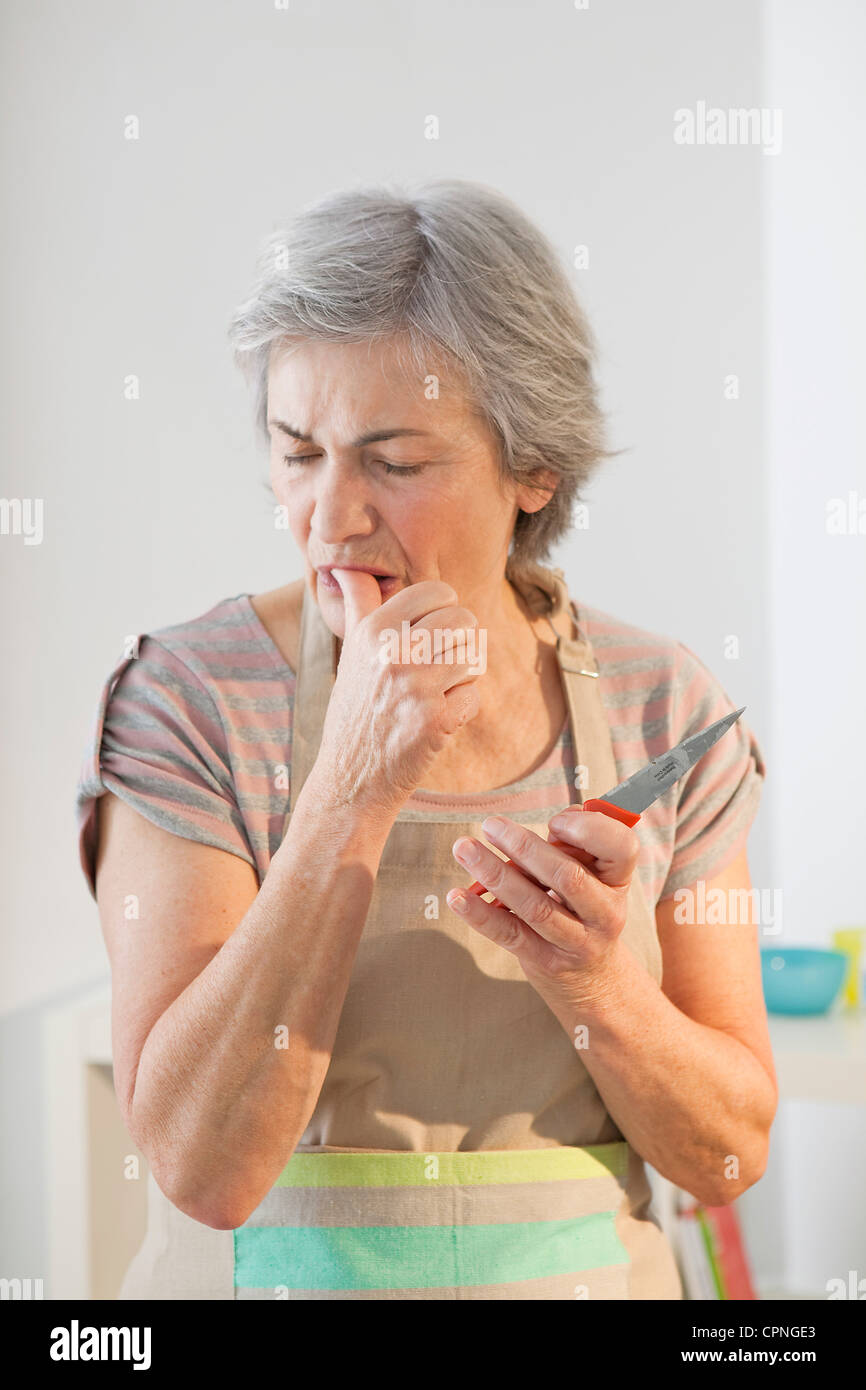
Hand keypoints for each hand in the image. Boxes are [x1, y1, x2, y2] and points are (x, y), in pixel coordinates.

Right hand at [313, 568, 483, 815]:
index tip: (435, 631)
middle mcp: (392, 653)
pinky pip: (474, 697)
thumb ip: (359, 607)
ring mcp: (415, 686)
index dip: (445, 609)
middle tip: (444, 664)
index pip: (436, 591)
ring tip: (441, 689)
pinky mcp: (435, 719)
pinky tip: (437, 720)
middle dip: (462, 641)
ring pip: (474, 655)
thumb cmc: (356, 712)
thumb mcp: (349, 654)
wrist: (351, 779)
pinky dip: (462, 710)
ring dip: (465, 674)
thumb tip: (347, 568)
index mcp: (372, 631)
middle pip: (463, 619)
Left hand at [446, 806, 637, 992]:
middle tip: (491, 825)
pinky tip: (457, 896)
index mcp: (618, 880)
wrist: (592, 977)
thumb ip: (575, 845)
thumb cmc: (584, 907)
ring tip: (465, 849)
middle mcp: (605, 913)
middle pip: (568, 877)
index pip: (622, 848)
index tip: (554, 821)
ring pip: (535, 906)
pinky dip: (480, 914)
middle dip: (524, 847)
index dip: (589, 829)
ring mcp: (576, 941)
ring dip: (495, 874)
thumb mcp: (593, 875)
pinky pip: (510, 934)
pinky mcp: (545, 960)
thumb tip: (559, 820)